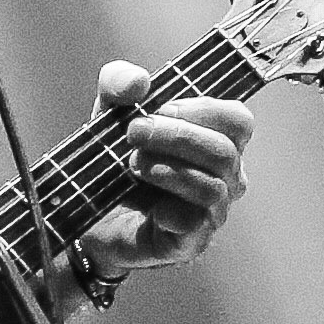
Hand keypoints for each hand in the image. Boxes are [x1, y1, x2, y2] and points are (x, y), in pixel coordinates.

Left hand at [77, 59, 247, 287]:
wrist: (85, 218)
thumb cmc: (111, 163)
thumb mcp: (109, 112)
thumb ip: (119, 83)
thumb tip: (139, 80)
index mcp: (215, 141)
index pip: (238, 121)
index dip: (204, 109)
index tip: (161, 107)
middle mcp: (223, 178)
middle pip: (225, 151)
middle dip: (177, 136)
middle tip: (133, 132)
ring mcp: (211, 213)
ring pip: (214, 187)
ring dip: (168, 169)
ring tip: (132, 164)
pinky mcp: (192, 242)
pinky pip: (195, 221)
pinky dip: (169, 206)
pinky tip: (147, 204)